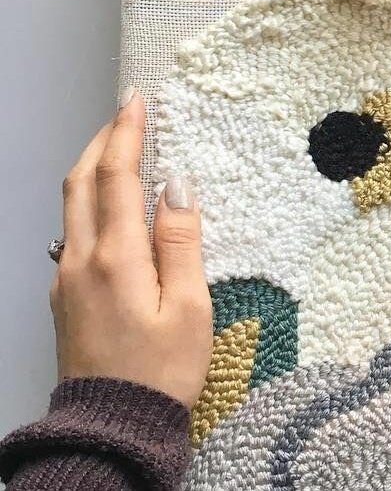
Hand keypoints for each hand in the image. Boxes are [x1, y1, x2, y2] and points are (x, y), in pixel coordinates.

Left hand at [50, 89, 211, 407]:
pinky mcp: (64, 298)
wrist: (112, 427)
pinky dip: (90, 203)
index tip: (136, 100)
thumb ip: (181, 241)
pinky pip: (72, 234)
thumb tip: (177, 184)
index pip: (116, 179)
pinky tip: (112, 208)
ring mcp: (65, 280)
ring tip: (119, 150)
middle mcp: (80, 261)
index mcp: (116, 258)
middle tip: (125, 115)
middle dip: (100, 142)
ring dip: (91, 170)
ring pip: (69, 207)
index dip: (125, 135)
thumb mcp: (189, 307)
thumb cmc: (163, 370)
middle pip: (79, 184)